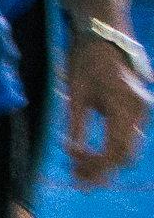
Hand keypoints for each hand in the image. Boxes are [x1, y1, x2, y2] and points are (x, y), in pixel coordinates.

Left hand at [67, 25, 146, 186]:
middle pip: (126, 155)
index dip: (96, 165)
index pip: (116, 149)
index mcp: (126, 106)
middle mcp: (141, 112)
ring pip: (129, 150)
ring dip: (106, 162)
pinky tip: (90, 155)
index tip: (73, 168)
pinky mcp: (140, 112)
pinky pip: (129, 139)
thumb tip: (72, 151)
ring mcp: (144, 113)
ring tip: (78, 168)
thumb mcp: (76, 93)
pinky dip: (111, 150)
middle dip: (101, 169)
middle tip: (75, 177)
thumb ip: (77, 124)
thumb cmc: (87, 61)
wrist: (105, 40)